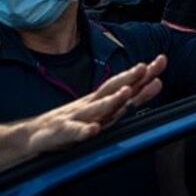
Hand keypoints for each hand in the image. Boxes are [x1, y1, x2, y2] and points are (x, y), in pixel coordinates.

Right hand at [25, 55, 166, 153]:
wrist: (33, 135)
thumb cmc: (73, 121)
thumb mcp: (104, 111)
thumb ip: (130, 100)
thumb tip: (157, 83)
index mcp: (100, 99)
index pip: (124, 82)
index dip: (143, 73)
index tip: (162, 60)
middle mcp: (90, 105)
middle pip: (112, 89)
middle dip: (129, 78)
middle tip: (145, 67)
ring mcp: (76, 118)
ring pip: (96, 109)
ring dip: (111, 101)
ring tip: (125, 93)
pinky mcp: (61, 134)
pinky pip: (73, 133)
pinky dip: (83, 131)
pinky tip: (93, 130)